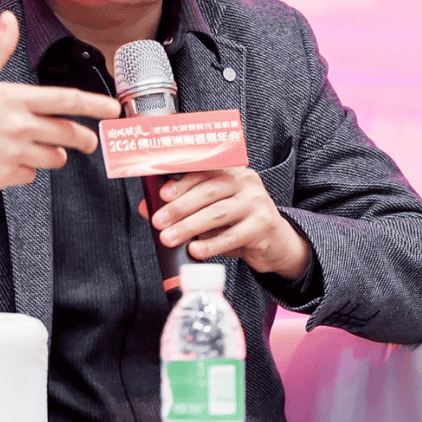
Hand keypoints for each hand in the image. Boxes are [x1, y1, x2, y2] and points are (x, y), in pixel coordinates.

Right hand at [0, 11, 120, 192]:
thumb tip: (9, 18)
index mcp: (15, 98)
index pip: (65, 100)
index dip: (94, 105)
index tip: (113, 109)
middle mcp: (18, 126)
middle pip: (69, 135)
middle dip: (85, 139)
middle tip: (89, 142)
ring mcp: (12, 153)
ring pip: (54, 159)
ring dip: (52, 155)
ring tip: (35, 147)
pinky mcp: (4, 177)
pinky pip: (30, 176)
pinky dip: (24, 170)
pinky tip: (5, 161)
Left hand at [138, 167, 311, 279]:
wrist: (275, 242)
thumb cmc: (237, 222)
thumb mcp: (210, 211)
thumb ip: (182, 206)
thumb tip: (146, 208)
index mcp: (231, 171)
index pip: (204, 171)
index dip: (182, 182)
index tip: (162, 195)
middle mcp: (246, 182)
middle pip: (209, 191)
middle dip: (180, 207)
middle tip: (158, 222)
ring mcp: (257, 202)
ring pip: (219, 213)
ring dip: (190, 226)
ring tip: (169, 238)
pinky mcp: (264, 225)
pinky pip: (233, 235)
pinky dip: (211, 244)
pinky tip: (195, 250)